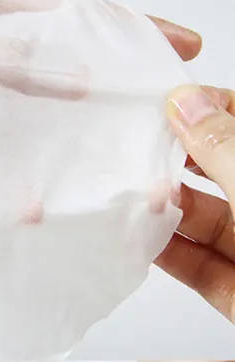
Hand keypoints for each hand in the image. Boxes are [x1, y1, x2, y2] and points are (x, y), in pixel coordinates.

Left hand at [0, 16, 202, 236]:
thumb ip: (0, 62)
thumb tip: (77, 78)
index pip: (62, 14)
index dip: (124, 30)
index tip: (177, 49)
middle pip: (41, 76)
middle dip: (83, 108)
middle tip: (131, 141)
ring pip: (1, 132)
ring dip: (18, 172)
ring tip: (37, 210)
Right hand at [156, 84, 234, 322]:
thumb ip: (226, 148)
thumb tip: (185, 101)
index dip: (210, 108)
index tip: (169, 105)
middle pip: (220, 171)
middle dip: (178, 162)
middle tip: (142, 151)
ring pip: (205, 220)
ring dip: (168, 209)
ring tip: (139, 197)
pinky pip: (197, 264)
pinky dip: (167, 252)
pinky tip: (141, 237)